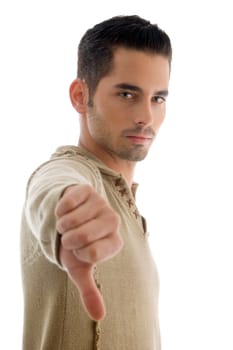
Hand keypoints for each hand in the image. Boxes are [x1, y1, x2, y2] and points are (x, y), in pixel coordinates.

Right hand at [55, 184, 122, 320]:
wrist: (71, 219)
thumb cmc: (77, 246)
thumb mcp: (81, 268)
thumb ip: (90, 291)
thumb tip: (99, 317)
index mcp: (115, 242)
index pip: (91, 253)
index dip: (77, 253)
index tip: (81, 249)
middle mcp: (113, 221)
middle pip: (80, 236)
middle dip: (68, 239)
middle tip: (73, 236)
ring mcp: (101, 203)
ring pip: (70, 220)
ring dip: (62, 225)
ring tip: (70, 224)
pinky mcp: (88, 190)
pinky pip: (66, 203)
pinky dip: (59, 211)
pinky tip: (67, 210)